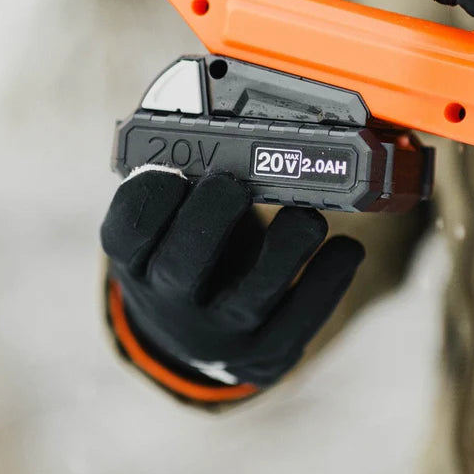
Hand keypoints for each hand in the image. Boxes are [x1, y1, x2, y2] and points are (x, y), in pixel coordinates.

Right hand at [101, 169, 363, 391]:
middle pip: (181, 267)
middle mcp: (172, 303)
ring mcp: (222, 334)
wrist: (197, 337)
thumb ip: (188, 183)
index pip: (127, 231)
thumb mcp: (169, 225)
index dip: (148, 198)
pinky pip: (301, 321)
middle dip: (209, 220)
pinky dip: (328, 282)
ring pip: (251, 297)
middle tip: (233, 185)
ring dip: (284, 250)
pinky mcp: (268, 350)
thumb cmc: (189, 252)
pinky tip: (345, 247)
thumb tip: (229, 122)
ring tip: (307, 215)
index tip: (173, 168)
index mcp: (138, 260)